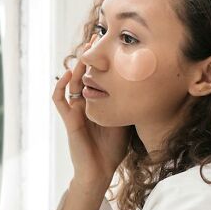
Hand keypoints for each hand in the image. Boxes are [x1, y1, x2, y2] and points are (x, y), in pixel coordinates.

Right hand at [53, 36, 130, 189]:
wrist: (101, 171)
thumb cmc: (113, 149)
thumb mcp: (126, 118)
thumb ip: (130, 103)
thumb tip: (150, 85)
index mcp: (97, 102)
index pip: (97, 76)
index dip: (101, 61)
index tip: (110, 44)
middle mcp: (84, 104)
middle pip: (83, 75)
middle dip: (88, 57)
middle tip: (95, 39)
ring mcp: (75, 111)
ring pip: (72, 84)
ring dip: (77, 67)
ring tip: (84, 52)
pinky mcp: (69, 120)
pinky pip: (60, 100)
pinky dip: (61, 87)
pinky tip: (68, 75)